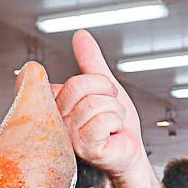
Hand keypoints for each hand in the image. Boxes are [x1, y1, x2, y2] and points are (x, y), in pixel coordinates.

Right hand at [56, 30, 149, 184]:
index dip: (95, 84)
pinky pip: (102, 121)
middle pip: (79, 86)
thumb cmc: (115, 126)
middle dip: (107, 94)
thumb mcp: (104, 86)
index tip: (101, 96)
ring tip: (111, 124)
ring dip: (115, 111)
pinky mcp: (83, 147)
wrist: (130, 152)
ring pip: (95, 103)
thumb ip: (90, 61)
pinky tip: (112, 134)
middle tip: (110, 108)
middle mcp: (59, 120)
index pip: (70, 81)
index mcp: (58, 104)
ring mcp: (69, 135)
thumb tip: (80, 36)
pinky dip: (116, 123)